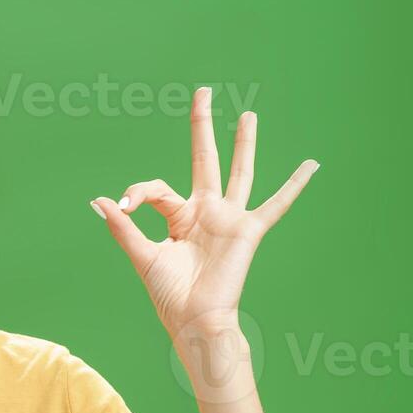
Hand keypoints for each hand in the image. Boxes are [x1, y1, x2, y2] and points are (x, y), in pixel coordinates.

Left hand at [91, 87, 318, 345]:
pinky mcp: (248, 231)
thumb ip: (124, 227)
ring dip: (244, 143)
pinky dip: (295, 185)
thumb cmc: (170, 295)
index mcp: (180, 216)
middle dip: (203, 125)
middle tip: (203, 92)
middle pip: (205, 158)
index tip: (124, 206)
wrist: (195, 321)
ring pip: (239, 172)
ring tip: (248, 114)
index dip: (138, 192)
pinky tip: (312, 165)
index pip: (157, 188)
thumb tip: (100, 201)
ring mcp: (229, 218)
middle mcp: (206, 211)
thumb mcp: (143, 256)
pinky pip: (277, 204)